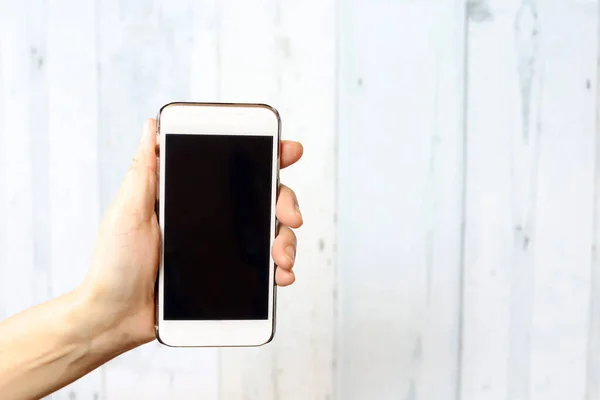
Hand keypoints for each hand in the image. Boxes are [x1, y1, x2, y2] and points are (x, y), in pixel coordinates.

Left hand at [80, 119, 302, 347]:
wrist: (116, 315)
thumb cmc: (116, 262)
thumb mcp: (128, 211)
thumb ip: (145, 171)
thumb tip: (152, 125)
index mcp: (193, 197)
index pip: (234, 170)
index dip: (265, 157)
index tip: (288, 152)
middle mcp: (214, 218)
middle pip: (264, 200)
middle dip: (286, 204)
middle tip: (291, 217)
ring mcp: (224, 248)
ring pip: (270, 234)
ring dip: (286, 242)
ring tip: (283, 259)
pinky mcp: (229, 276)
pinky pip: (263, 269)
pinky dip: (279, 271)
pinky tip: (282, 277)